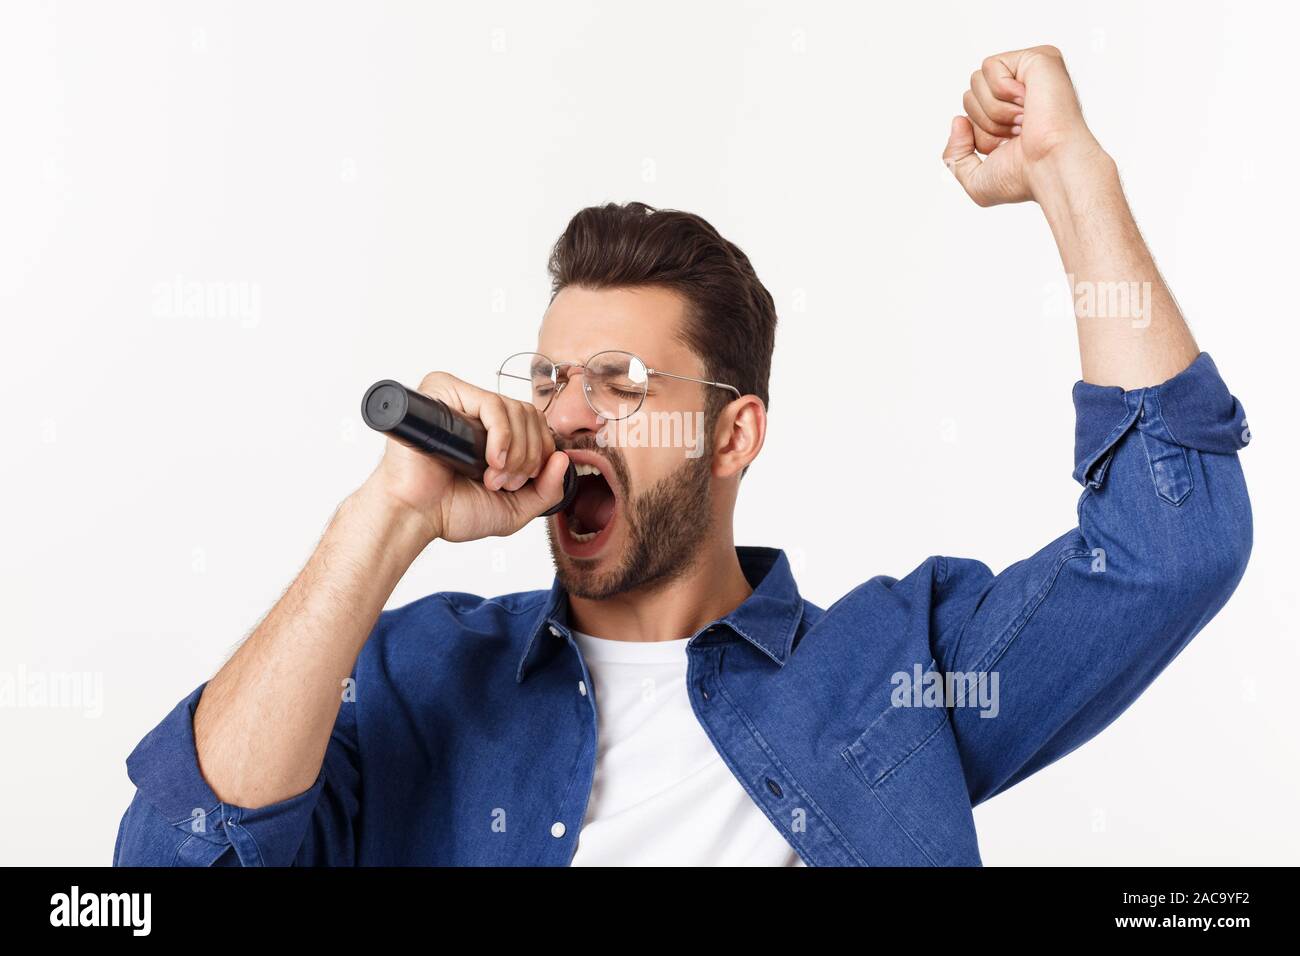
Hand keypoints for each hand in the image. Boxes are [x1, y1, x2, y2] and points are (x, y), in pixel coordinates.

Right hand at [367, 371, 570, 542]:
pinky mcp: (444, 394)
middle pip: (529, 415)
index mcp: (491, 432)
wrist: (414, 516)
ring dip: (516, 451)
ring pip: (515, 410)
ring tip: (494, 479)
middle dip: (530, 456)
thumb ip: (546, 490)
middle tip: (508, 484)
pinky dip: (503, 436)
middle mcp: (476, 412)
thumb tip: (562, 458)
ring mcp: (460, 400)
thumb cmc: (452, 511)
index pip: (535, 424)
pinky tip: (492, 461)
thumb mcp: (514, 508)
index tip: (524, 482)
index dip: (541, 453)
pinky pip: (492, 404)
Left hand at [942, 45, 1108, 206]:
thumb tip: (958, 120)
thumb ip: (954, 156)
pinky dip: (1003, 90)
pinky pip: (991, 66)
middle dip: (984, 120)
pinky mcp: (1038, 58)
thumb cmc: (1023, 177)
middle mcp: (1022, 94)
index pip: (969, 112)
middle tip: (1017, 132)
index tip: (1009, 145)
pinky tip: (1028, 102)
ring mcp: (1031, 74)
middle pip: (969, 94)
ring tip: (1024, 120)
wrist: (1050, 167)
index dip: (979, 133)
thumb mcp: (975, 180)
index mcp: (1010, 116)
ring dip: (994, 109)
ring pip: (977, 80)